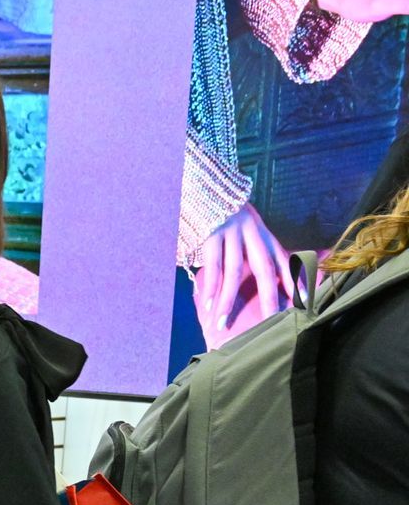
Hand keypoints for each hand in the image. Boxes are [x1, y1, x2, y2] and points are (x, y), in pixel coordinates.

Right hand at [193, 203, 295, 347]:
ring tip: (222, 322)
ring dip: (229, 300)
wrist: (204, 182)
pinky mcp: (211, 234)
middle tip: (271, 321)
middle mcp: (252, 233)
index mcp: (262, 231)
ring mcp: (231, 233)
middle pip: (264, 269)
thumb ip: (249, 245)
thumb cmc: (222, 208)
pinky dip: (210, 287)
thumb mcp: (243, 224)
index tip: (301, 302)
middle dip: (268, 297)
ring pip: (234, 272)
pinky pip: (212, 266)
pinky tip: (208, 304)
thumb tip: (255, 272)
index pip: (282, 259)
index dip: (292, 281)